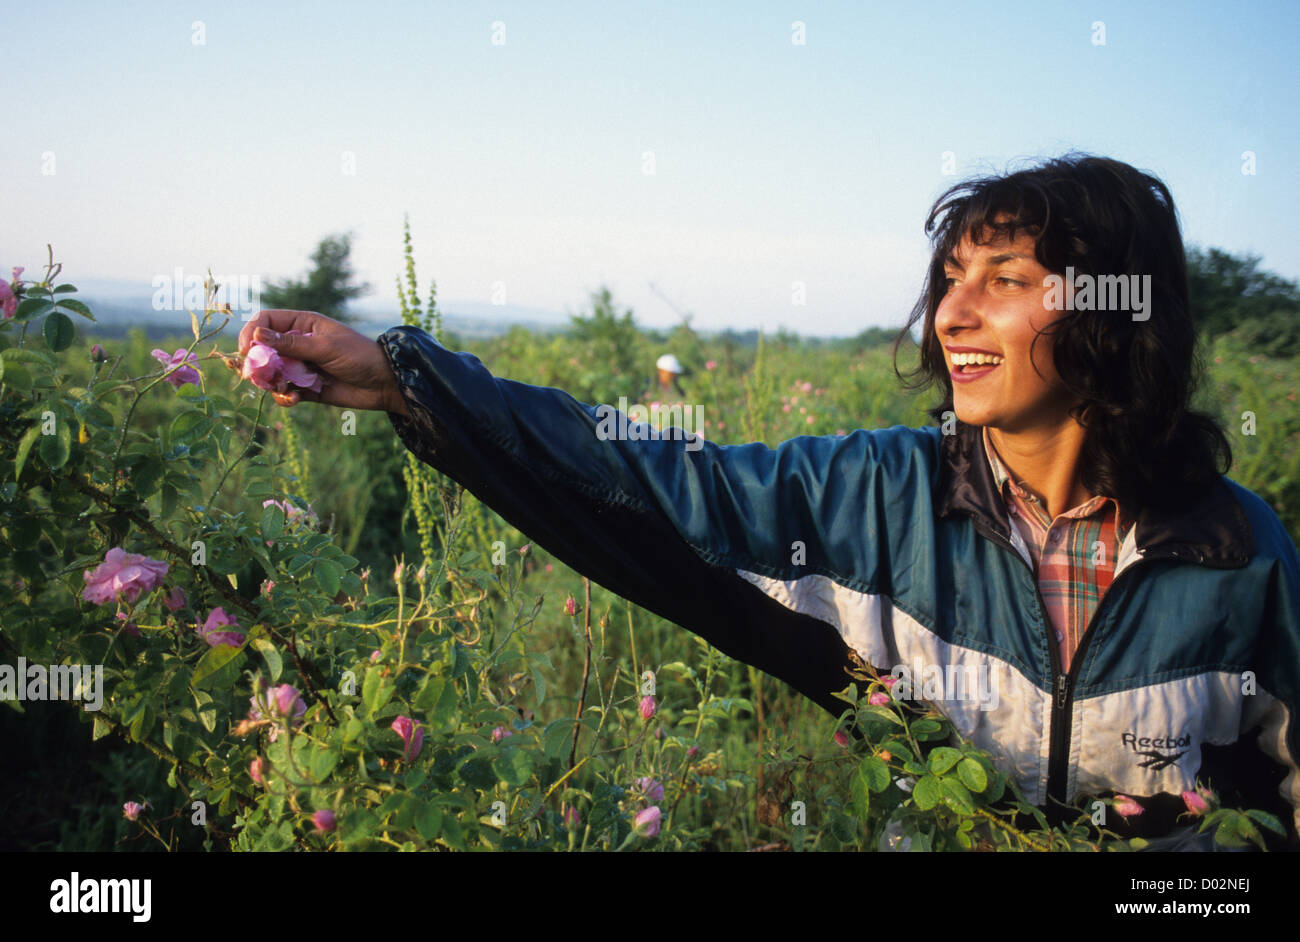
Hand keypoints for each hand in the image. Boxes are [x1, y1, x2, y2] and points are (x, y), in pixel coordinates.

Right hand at [235, 310, 408, 415]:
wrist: (383, 384)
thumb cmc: (359, 356)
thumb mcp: (326, 347)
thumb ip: (292, 343)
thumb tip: (258, 334)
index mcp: (303, 324)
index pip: (266, 321)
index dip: (252, 333)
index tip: (248, 350)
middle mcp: (298, 343)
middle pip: (263, 349)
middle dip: (257, 363)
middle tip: (254, 376)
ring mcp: (301, 366)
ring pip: (271, 373)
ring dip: (270, 382)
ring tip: (282, 387)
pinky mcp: (306, 388)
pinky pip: (285, 392)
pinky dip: (285, 397)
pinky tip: (294, 399)